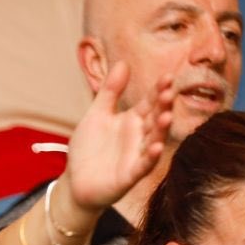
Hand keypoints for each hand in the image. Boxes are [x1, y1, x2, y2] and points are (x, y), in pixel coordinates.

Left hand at [65, 62, 173, 214]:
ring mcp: (136, 156)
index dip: (158, 90)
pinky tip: (155, 147)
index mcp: (132, 120)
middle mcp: (139, 137)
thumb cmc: (89, 148)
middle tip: (169, 92)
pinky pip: (142, 166)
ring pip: (153, 140)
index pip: (150, 102)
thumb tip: (123, 62)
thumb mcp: (97, 114)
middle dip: (163, 106)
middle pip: (155, 119)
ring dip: (161, 129)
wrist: (75, 182)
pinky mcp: (129, 176)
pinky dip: (149, 157)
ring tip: (167, 115)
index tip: (168, 76)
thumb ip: (110, 91)